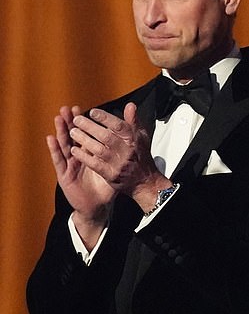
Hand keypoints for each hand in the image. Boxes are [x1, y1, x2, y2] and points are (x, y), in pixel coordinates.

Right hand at [47, 105, 115, 223]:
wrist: (99, 205)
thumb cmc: (107, 185)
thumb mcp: (116, 166)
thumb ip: (122, 152)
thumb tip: (133, 137)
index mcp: (91, 152)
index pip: (87, 134)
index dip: (85, 122)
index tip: (83, 108)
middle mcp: (79, 156)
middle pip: (73, 136)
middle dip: (71, 122)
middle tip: (69, 108)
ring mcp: (70, 164)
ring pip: (64, 145)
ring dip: (61, 131)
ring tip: (59, 117)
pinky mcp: (64, 174)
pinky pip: (59, 160)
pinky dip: (54, 149)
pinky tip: (50, 138)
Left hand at [68, 102, 166, 206]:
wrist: (144, 180)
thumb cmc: (140, 155)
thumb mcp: (141, 136)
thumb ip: (133, 121)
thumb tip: (130, 105)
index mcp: (134, 139)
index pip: (119, 126)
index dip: (105, 118)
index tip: (92, 112)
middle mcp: (127, 151)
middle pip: (106, 136)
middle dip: (90, 127)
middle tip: (76, 120)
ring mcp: (118, 164)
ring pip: (98, 150)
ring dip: (84, 140)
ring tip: (72, 132)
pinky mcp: (111, 175)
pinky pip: (94, 164)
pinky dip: (84, 157)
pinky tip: (74, 150)